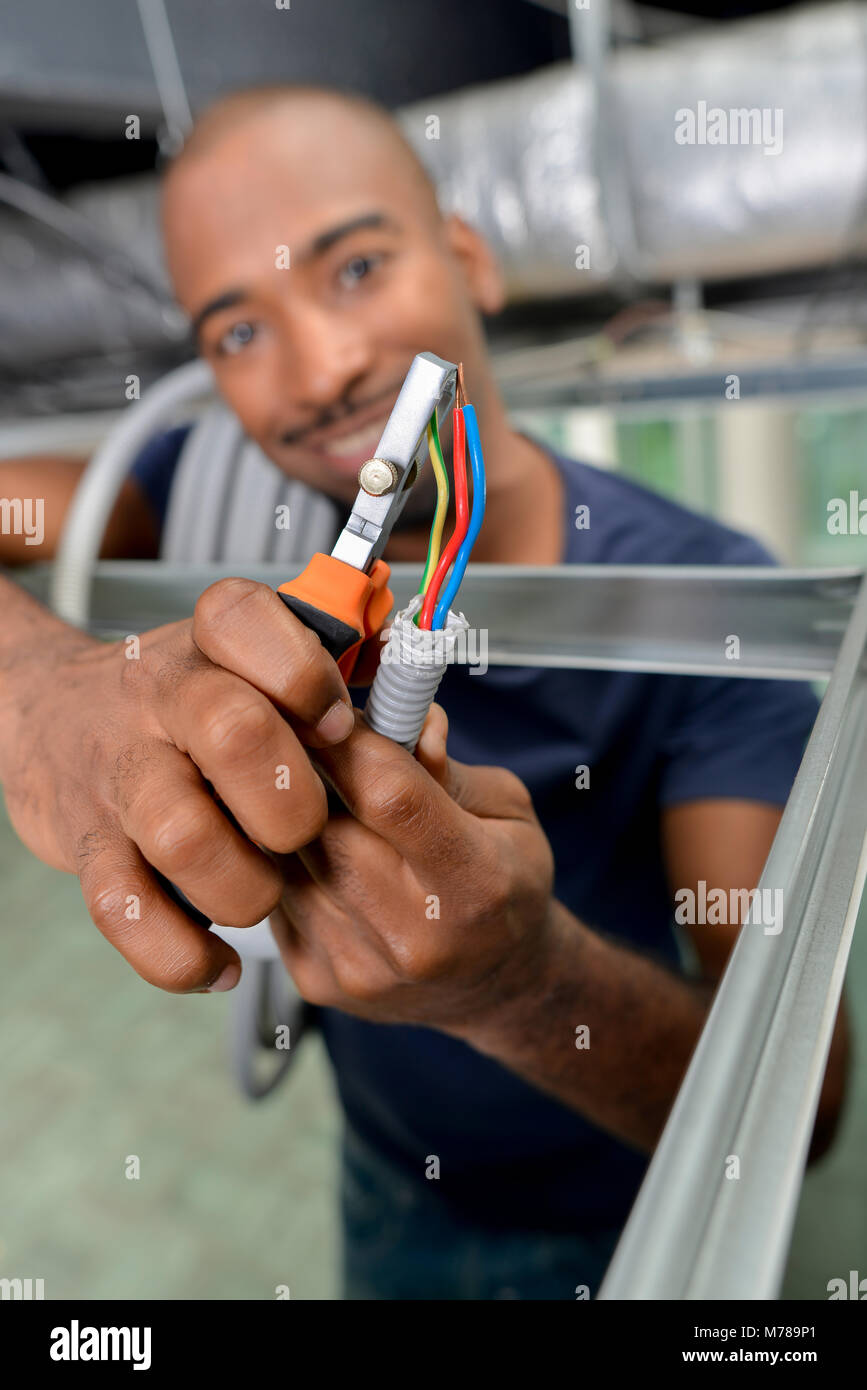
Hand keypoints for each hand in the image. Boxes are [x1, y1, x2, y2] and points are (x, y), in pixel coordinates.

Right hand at [0, 578, 355, 992]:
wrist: (59, 724)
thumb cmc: (196, 701)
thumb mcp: (263, 661)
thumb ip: (350, 679)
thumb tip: (425, 725)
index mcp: (213, 642)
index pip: (243, 619)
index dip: (302, 674)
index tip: (338, 725)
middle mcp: (161, 698)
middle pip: (231, 729)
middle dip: (292, 795)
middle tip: (308, 828)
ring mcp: (121, 774)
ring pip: (182, 834)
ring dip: (244, 884)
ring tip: (267, 895)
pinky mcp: (89, 846)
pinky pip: (125, 909)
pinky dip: (182, 951)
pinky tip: (221, 959)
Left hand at [269, 705, 555, 1032]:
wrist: (496, 986)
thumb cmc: (505, 884)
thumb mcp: (508, 811)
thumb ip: (450, 766)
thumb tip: (405, 719)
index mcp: (477, 887)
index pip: (392, 800)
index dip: (351, 743)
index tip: (328, 710)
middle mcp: (417, 939)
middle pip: (326, 830)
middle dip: (310, 775)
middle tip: (308, 741)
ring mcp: (360, 969)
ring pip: (288, 862)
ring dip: (291, 819)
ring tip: (315, 799)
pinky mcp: (318, 981)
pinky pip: (276, 897)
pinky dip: (286, 863)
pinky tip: (315, 851)